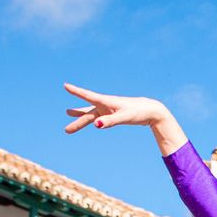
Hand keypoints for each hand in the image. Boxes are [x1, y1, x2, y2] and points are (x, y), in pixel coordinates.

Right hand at [63, 84, 187, 154]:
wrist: (151, 110)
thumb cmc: (138, 112)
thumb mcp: (123, 117)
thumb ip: (109, 121)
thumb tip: (95, 125)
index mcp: (106, 102)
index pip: (87, 96)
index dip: (76, 91)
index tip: (65, 85)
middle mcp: (105, 105)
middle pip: (87, 113)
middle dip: (77, 120)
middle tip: (66, 130)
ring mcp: (109, 109)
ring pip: (91, 114)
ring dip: (80, 116)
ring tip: (67, 112)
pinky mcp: (114, 114)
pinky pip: (100, 117)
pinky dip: (94, 119)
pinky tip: (92, 122)